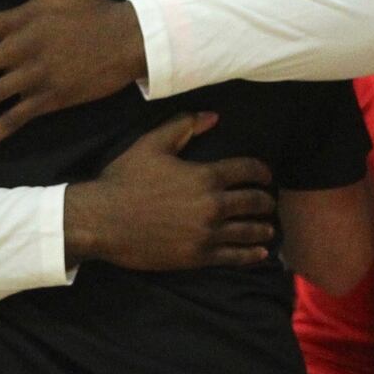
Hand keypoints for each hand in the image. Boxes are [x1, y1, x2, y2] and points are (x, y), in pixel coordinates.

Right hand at [64, 112, 275, 269]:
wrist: (102, 220)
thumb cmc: (125, 179)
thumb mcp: (152, 144)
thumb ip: (184, 126)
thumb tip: (213, 116)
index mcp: (205, 176)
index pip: (247, 170)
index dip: (262, 172)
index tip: (266, 175)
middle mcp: (213, 206)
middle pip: (252, 202)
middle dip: (265, 201)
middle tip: (269, 202)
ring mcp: (206, 234)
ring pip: (247, 231)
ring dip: (263, 228)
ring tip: (270, 229)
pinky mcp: (197, 257)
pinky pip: (232, 256)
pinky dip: (250, 255)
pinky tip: (260, 253)